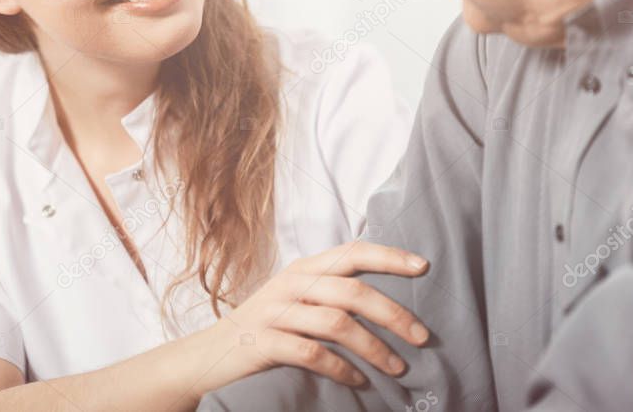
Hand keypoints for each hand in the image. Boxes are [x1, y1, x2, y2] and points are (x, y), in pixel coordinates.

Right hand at [198, 241, 430, 392]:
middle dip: (393, 313)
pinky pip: (312, 354)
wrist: (209, 356)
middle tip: (422, 337)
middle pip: (353, 291)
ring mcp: (276, 312)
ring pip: (337, 324)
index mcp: (304, 268)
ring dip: (374, 348)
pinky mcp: (264, 343)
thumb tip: (388, 299)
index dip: (389, 256)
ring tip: (397, 367)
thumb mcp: (296, 298)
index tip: (423, 266)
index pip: (352, 252)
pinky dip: (342, 368)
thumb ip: (330, 291)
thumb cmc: (265, 327)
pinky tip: (359, 381)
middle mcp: (291, 284)